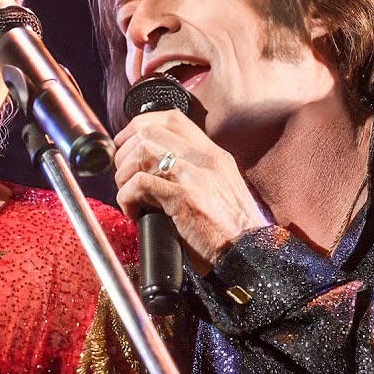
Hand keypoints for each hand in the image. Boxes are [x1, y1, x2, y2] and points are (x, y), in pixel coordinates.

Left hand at [114, 110, 270, 272]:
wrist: (249, 255)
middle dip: (125, 152)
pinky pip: (141, 183)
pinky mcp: (185, 198)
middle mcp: (205, 159)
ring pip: (142, 153)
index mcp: (213, 154)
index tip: (127, 146)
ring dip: (124, 175)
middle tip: (123, 177)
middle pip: (150, 131)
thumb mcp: (218, 189)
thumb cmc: (230, 231)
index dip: (141, 126)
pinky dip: (127, 197)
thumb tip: (152, 167)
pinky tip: (134, 212)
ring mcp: (196, 176)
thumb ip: (193, 172)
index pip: (171, 118)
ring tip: (129, 197)